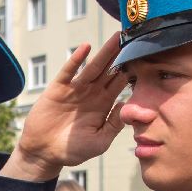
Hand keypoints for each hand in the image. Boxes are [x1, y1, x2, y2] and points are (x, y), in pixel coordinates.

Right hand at [3, 33, 129, 182]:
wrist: (44, 153)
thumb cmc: (73, 150)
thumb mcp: (99, 142)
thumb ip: (114, 125)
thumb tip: (127, 104)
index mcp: (104, 104)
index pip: (121, 83)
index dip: (133, 71)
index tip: (146, 57)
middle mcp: (92, 93)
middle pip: (110, 70)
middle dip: (122, 56)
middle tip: (135, 38)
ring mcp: (76, 89)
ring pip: (94, 67)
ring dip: (105, 52)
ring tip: (117, 38)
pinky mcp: (59, 88)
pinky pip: (69, 71)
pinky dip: (76, 59)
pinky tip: (86, 47)